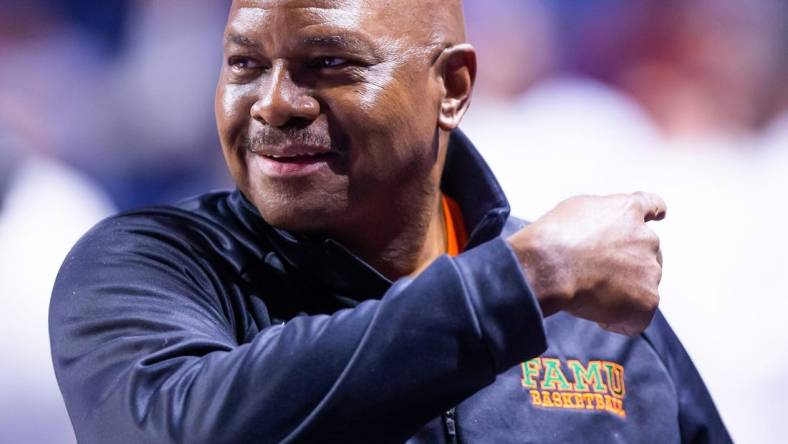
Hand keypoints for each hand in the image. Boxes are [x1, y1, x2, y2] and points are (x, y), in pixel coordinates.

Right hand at [507, 192, 665, 335]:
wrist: (550, 266)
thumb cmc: (554, 239)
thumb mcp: (577, 210)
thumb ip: (600, 218)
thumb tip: (602, 233)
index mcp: (628, 211)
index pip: (652, 205)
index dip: (655, 212)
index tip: (660, 215)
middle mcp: (646, 238)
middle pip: (647, 254)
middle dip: (628, 265)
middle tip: (597, 275)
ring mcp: (650, 270)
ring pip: (642, 286)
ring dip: (623, 292)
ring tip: (589, 294)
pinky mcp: (647, 299)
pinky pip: (637, 317)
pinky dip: (619, 320)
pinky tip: (597, 313)